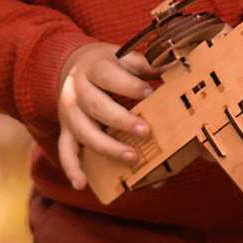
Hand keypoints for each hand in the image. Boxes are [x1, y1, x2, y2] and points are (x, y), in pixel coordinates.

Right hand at [57, 41, 156, 192]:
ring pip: (85, 133)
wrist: (71, 67)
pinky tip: (81, 184)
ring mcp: (70, 115)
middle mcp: (77, 92)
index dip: (128, 85)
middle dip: (121, 120)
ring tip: (132, 157)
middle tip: (145, 131)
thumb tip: (176, 65)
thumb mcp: (122, 59)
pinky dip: (72, 168)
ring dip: (108, 147)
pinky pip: (66, 151)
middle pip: (96, 106)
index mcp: (92, 69)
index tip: (149, 92)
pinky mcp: (66, 132)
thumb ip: (146, 65)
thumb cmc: (105, 66)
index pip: (107, 76)